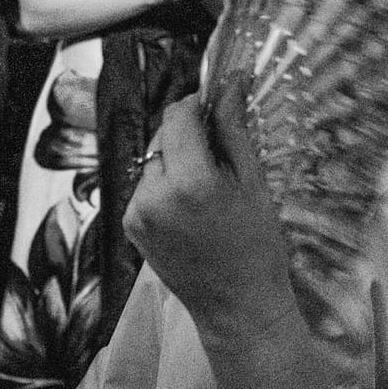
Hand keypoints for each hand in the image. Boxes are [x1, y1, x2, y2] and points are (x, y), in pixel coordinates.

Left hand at [122, 96, 297, 347]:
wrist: (238, 306)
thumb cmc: (257, 245)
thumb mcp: (253, 181)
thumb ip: (234, 129)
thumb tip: (232, 82)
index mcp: (190, 181)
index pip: (178, 114)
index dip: (197, 105)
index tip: (215, 109)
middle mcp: (154, 194)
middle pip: (164, 138)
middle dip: (188, 139)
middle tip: (218, 160)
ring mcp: (136, 213)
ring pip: (153, 162)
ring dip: (175, 163)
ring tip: (204, 192)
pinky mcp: (130, 227)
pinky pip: (145, 189)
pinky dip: (164, 188)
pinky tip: (188, 211)